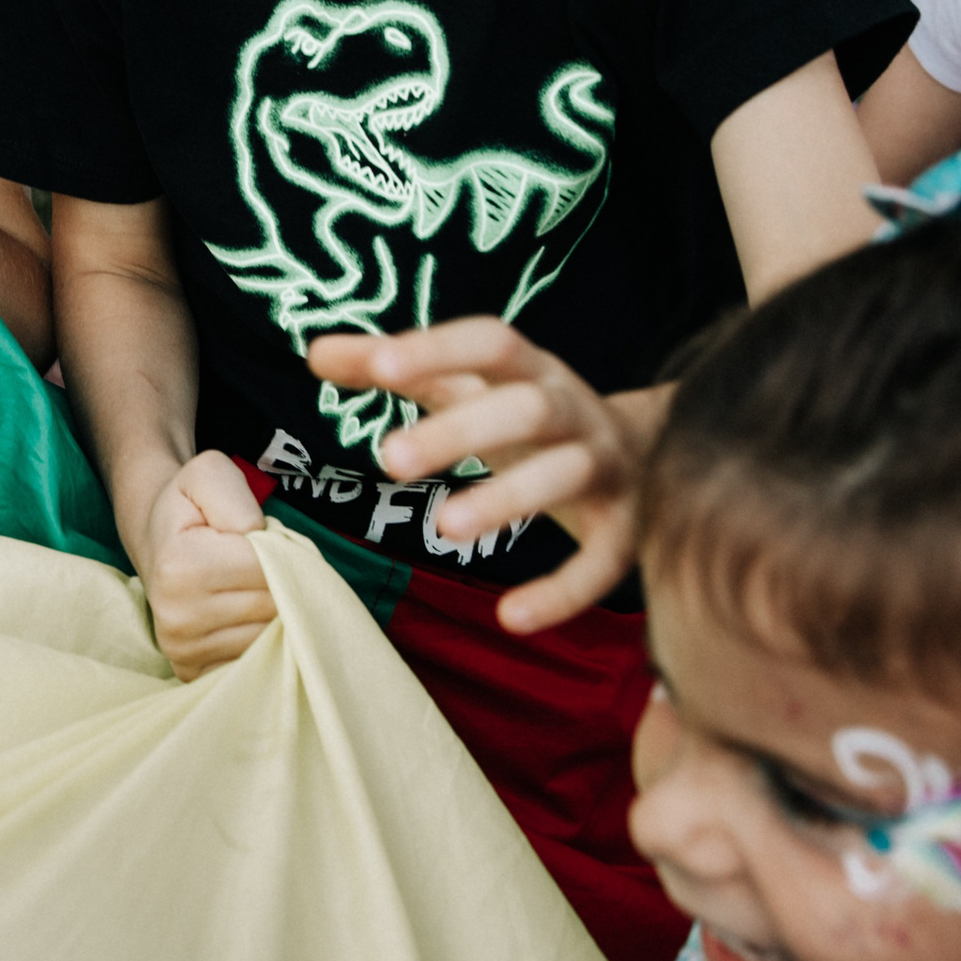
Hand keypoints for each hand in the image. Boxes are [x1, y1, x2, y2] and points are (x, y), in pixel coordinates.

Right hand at [133, 450, 275, 679]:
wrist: (155, 539)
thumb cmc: (189, 506)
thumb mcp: (209, 473)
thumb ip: (236, 497)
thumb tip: (257, 540)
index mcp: (180, 567)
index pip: (267, 568)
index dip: (280, 549)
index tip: (264, 539)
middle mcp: (176, 617)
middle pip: (272, 605)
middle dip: (280, 580)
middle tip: (258, 565)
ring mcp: (182, 651)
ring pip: (268, 636)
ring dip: (272, 610)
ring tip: (249, 587)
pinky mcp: (190, 671)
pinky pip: (253, 659)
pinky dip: (259, 638)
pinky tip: (244, 616)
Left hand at [308, 321, 664, 634]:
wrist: (648, 452)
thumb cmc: (527, 415)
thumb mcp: (468, 385)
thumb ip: (394, 366)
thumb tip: (313, 351)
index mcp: (532, 369)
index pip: (491, 343)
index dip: (440, 349)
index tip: (382, 367)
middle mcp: (575, 409)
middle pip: (527, 409)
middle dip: (463, 431)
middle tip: (389, 460)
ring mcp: (607, 467)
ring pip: (566, 475)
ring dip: (508, 499)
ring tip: (443, 528)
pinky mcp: (628, 528)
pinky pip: (604, 560)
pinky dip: (563, 590)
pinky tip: (510, 618)